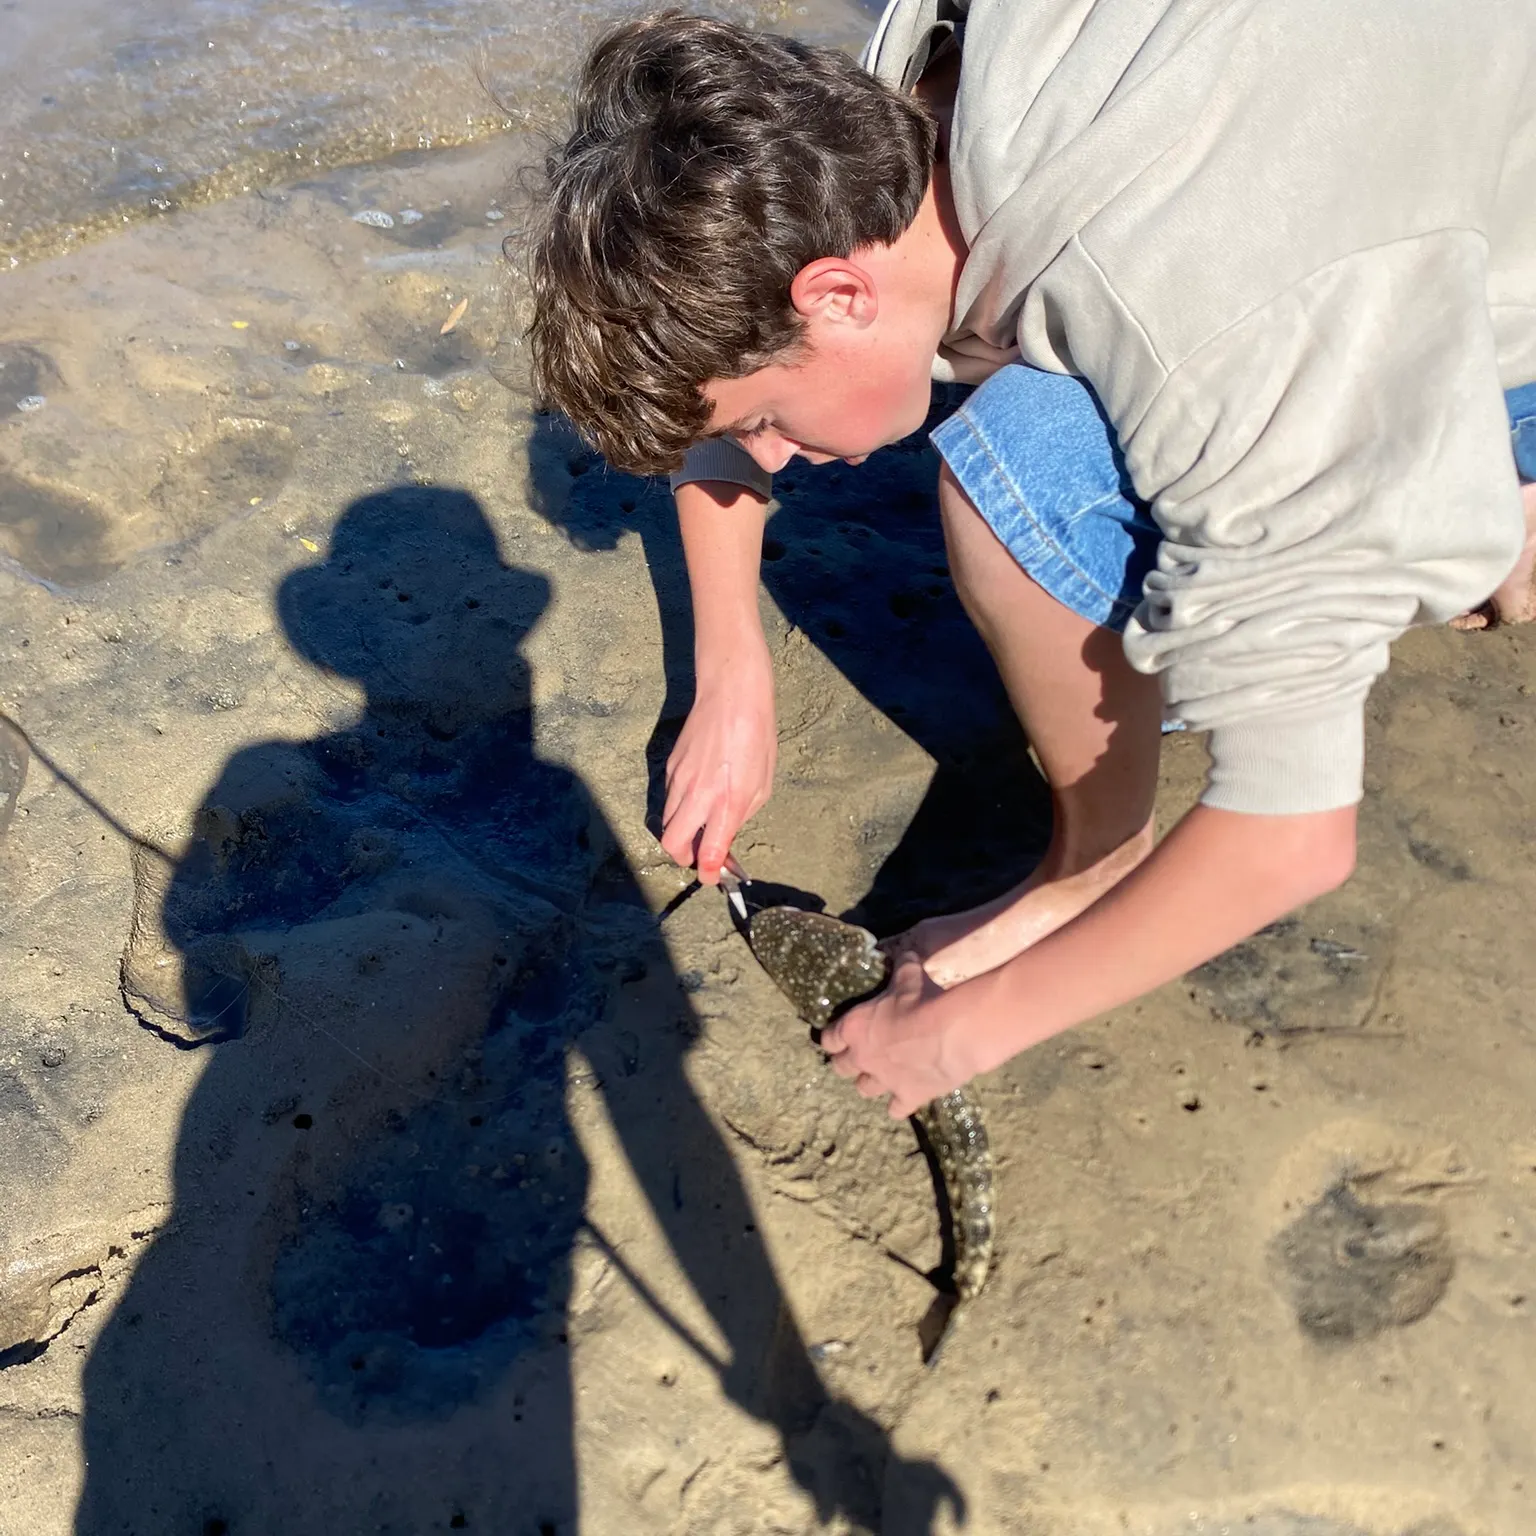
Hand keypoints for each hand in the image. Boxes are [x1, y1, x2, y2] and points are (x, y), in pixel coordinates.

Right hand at [660, 650, 775, 884]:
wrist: (731, 694)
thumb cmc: (757, 737)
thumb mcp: (762, 783)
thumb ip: (741, 814)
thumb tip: (726, 835)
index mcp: (726, 802)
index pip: (708, 851)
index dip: (708, 871)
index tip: (711, 876)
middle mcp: (697, 795)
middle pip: (672, 843)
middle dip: (683, 857)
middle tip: (698, 855)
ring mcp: (678, 780)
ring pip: (667, 821)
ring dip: (680, 832)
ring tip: (699, 827)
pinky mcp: (670, 766)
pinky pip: (669, 798)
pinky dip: (679, 808)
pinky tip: (696, 797)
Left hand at [820, 952, 969, 1118]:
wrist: (950, 1031)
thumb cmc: (923, 998)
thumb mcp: (909, 975)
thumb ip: (901, 968)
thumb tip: (905, 954)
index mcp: (855, 1026)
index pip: (830, 1037)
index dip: (832, 1037)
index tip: (835, 1037)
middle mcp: (863, 1057)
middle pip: (841, 1067)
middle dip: (847, 1063)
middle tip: (857, 1058)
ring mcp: (884, 1080)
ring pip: (865, 1089)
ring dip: (870, 1084)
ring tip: (878, 1079)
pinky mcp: (908, 1096)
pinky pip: (896, 1109)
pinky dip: (899, 1105)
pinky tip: (905, 1099)